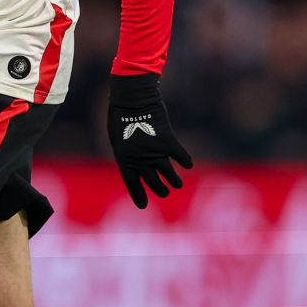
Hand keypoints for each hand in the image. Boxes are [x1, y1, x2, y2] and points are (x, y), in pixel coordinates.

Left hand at [107, 73, 192, 206]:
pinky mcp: (168, 141)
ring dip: (173, 180)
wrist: (132, 100)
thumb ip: (128, 152)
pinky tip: (187, 164)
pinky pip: (180, 155)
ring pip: (167, 173)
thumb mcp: (118, 137)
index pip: (132, 183)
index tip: (143, 206)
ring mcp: (154, 152)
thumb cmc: (121, 115)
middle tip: (165, 192)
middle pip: (152, 181)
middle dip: (159, 189)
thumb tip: (139, 161)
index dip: (138, 195)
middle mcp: (140, 160)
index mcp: (124, 160)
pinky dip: (185, 160)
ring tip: (178, 185)